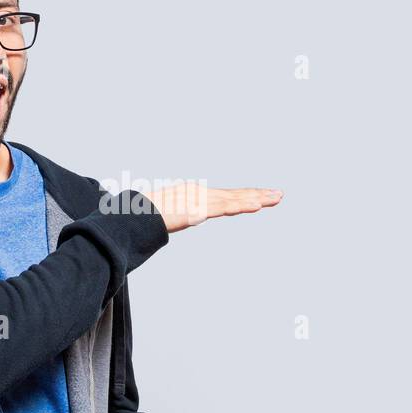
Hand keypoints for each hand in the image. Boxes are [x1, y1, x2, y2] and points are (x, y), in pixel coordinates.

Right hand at [143, 182, 282, 233]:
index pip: (227, 196)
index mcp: (196, 196)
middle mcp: (200, 195)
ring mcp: (197, 201)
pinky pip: (222, 209)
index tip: (265, 196)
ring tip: (273, 199)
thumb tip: (187, 218)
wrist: (131, 214)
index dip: (246, 195)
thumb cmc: (147, 216)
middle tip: (280, 195)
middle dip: (258, 195)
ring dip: (254, 200)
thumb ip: (182, 216)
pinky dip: (240, 207)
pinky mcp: (195, 210)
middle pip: (234, 195)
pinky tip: (255, 206)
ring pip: (232, 201)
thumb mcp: (170, 216)